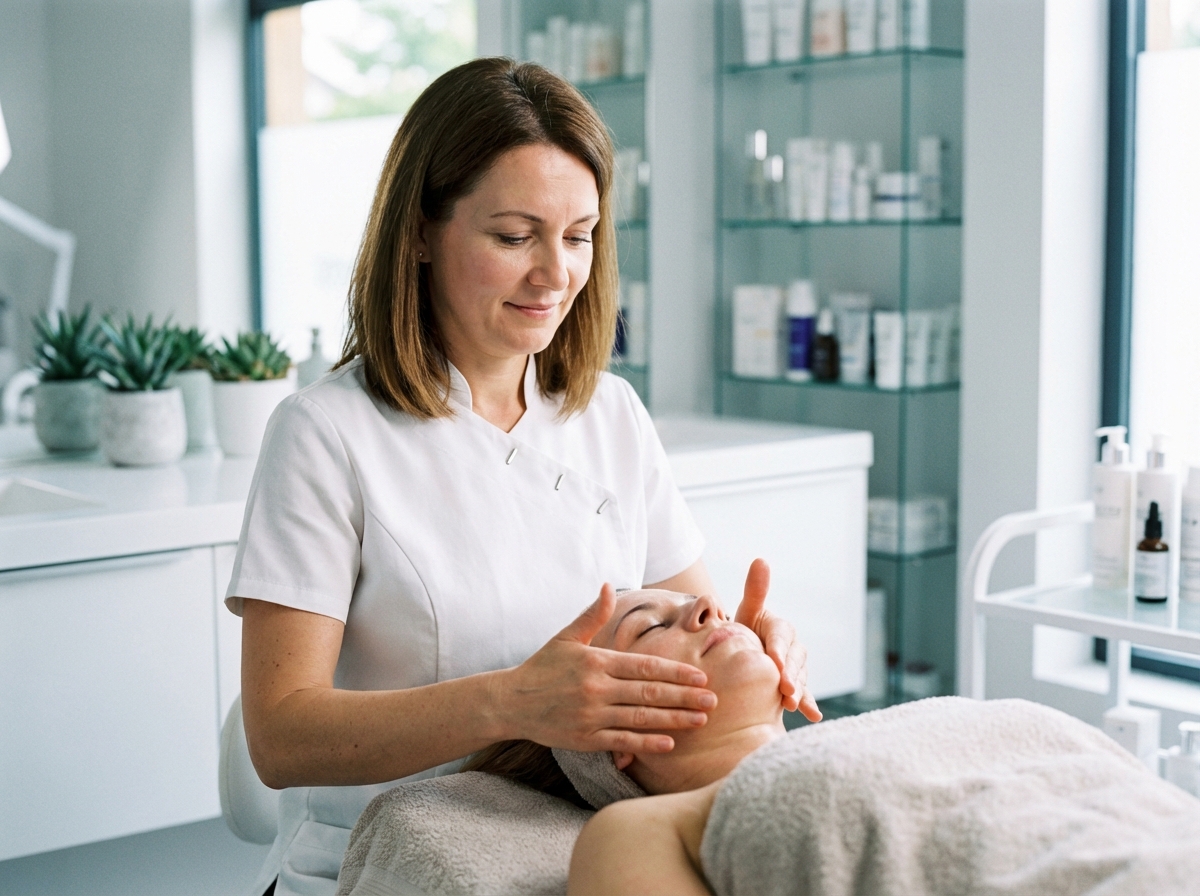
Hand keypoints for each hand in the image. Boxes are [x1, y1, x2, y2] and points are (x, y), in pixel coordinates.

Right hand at [495, 584, 718, 753]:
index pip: (644, 667)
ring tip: (700, 720)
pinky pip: (621, 741)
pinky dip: (646, 743)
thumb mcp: (566, 637)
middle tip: (713, 700)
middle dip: (684, 697)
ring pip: (640, 718)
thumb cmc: (541, 667)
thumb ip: (593, 615)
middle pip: (649, 693)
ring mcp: (590, 715)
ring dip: (674, 720)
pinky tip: (669, 744)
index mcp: (596, 661)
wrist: (509, 702)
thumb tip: (610, 586)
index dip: (675, 672)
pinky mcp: (584, 739)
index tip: (700, 676)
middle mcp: (596, 688)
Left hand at [735, 559, 821, 721]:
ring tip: (793, 704)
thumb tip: (761, 559)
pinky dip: (810, 705)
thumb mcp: (747, 612)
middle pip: (796, 660)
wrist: (741, 653)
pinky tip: (814, 717)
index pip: (782, 636)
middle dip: (792, 674)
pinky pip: (805, 695)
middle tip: (786, 690)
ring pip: (801, 678)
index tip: (776, 662)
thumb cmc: (742, 631)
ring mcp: (796, 669)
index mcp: (780, 628)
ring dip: (800, 691)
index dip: (780, 649)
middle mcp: (792, 647)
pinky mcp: (795, 686)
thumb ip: (755, 590)